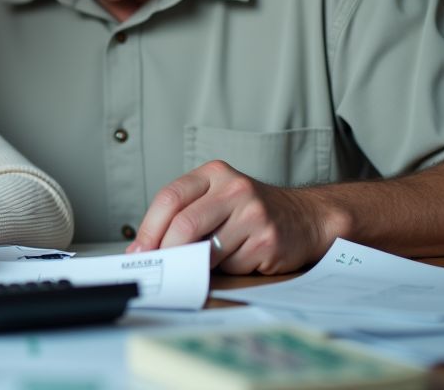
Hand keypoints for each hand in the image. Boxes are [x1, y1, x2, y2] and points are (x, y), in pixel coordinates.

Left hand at [125, 160, 335, 274]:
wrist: (305, 218)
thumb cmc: (250, 212)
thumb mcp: (217, 198)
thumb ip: (185, 214)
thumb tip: (145, 249)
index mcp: (214, 174)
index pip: (170, 197)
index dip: (149, 228)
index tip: (138, 251)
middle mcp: (234, 189)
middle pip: (184, 224)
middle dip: (166, 251)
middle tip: (159, 266)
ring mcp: (253, 214)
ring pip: (206, 249)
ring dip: (198, 263)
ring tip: (202, 263)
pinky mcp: (267, 240)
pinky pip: (231, 264)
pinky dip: (225, 269)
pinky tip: (236, 260)